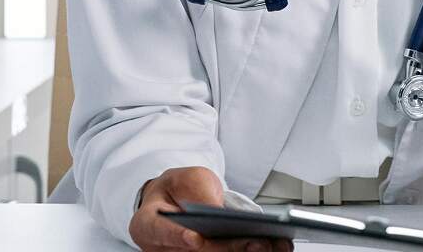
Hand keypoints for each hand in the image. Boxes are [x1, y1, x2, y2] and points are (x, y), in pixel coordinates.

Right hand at [130, 165, 292, 251]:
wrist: (178, 199)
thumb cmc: (181, 188)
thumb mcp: (189, 178)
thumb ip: (199, 191)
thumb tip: (218, 210)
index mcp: (147, 223)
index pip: (157, 232)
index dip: (176, 236)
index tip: (194, 238)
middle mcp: (161, 248)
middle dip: (226, 249)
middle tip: (255, 242)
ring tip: (274, 245)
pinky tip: (275, 248)